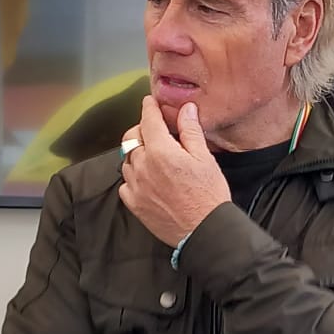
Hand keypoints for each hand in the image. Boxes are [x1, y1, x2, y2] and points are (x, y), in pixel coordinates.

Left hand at [118, 97, 229, 246]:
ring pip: (126, 159)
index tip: (150, 103)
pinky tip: (147, 179)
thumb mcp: (205, 159)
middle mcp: (143, 166)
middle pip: (131, 137)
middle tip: (154, 130)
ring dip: (136, 153)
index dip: (149, 107)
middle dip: (141, 129)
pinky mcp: (134, 203)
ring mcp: (136, 186)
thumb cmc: (208, 197)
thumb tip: (186, 110)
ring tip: (153, 157)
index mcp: (161, 151)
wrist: (203, 231)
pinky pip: (125, 183)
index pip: (148, 119)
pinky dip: (133, 176)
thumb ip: (191, 131)